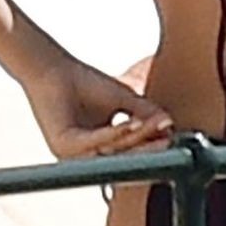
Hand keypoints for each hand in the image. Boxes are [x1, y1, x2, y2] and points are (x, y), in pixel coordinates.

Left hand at [24, 55, 172, 160]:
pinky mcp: (62, 146)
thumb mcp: (123, 99)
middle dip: (149, 145)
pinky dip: (114, 134)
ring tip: (155, 126)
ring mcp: (72, 154)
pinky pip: (94, 142)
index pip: (130, 153)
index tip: (173, 136)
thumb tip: (169, 123)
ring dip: (135, 138)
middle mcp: (86, 156)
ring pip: (111, 150)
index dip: (153, 146)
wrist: (52, 69)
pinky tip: (131, 124)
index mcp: (99, 148)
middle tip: (169, 138)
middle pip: (124, 156)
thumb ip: (145, 112)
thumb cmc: (82, 83)